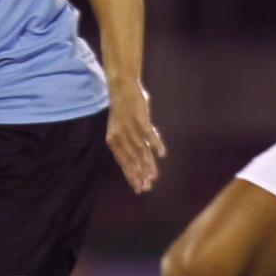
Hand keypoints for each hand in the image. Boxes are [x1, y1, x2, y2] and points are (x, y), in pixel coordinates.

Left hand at [106, 79, 166, 193]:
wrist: (122, 87)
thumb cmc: (124, 110)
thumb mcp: (122, 129)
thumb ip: (131, 143)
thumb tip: (142, 159)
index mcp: (113, 140)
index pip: (123, 163)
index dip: (131, 176)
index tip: (138, 188)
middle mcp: (120, 136)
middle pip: (132, 160)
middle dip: (140, 175)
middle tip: (146, 188)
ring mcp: (130, 128)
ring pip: (141, 150)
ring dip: (148, 164)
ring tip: (154, 177)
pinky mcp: (139, 119)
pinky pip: (149, 134)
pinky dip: (156, 144)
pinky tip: (162, 154)